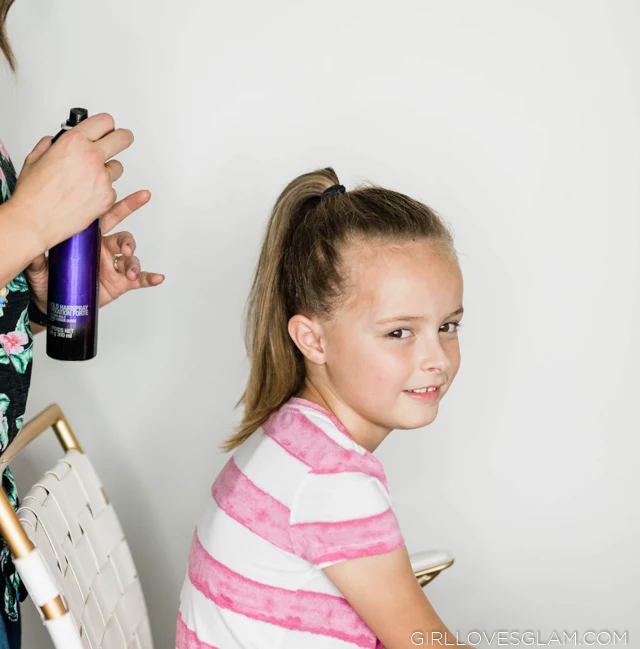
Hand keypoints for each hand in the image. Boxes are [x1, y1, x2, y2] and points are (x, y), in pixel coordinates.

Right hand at [11, 113, 133, 253]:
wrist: (36, 220)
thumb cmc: (34, 193)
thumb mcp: (36, 158)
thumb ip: (50, 145)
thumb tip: (57, 141)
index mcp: (74, 142)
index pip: (104, 121)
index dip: (107, 125)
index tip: (109, 128)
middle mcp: (92, 157)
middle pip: (123, 138)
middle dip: (123, 138)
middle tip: (122, 139)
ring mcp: (102, 178)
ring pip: (117, 168)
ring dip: (107, 171)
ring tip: (87, 181)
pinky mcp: (108, 198)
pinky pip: (112, 190)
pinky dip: (102, 192)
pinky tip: (86, 197)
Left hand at [25, 190, 164, 313]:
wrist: (55, 303)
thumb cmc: (50, 280)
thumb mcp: (39, 268)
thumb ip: (37, 260)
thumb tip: (32, 252)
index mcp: (89, 239)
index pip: (107, 218)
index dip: (122, 206)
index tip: (134, 196)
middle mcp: (104, 249)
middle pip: (123, 236)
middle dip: (129, 238)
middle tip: (127, 246)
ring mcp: (114, 266)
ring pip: (131, 258)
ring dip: (133, 262)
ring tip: (129, 272)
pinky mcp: (120, 283)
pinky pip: (139, 279)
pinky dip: (150, 278)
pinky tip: (158, 277)